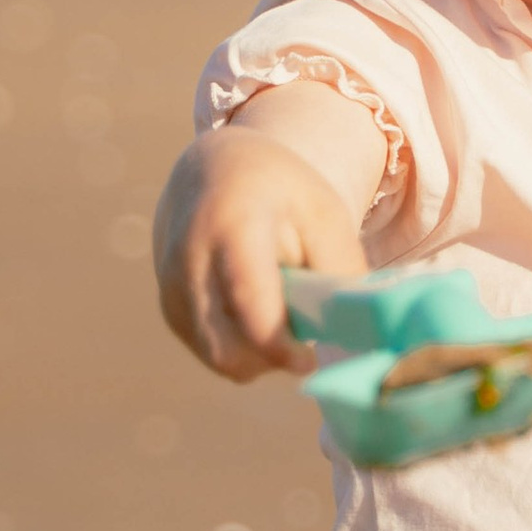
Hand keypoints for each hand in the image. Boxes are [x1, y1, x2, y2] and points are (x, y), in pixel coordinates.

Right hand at [154, 123, 368, 382]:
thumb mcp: (323, 214)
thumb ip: (342, 270)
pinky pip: (210, 352)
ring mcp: (171, 286)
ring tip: (281, 311)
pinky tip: (256, 311)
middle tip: (304, 342)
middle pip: (224, 348)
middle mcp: (190, 258)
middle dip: (271, 360)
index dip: (278, 344)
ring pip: (219, 357)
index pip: (249, 299)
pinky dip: (241, 347)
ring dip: (259, 356)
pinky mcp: (168, 308)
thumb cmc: (281, 194)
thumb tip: (363, 334)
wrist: (212, 170)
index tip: (310, 360)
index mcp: (234, 225)